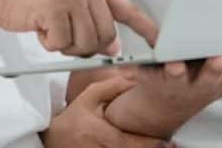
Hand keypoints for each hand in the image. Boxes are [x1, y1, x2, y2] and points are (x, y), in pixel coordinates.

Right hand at [0, 0, 157, 56]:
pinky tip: (38, 26)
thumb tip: (114, 46)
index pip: (128, 10)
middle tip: (63, 34)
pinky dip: (49, 43)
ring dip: (65, 46)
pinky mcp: (55, 8)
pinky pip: (62, 45)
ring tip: (49, 26)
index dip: (147, 30)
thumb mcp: (69, 3)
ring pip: (85, 44)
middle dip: (86, 46)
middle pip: (105, 37)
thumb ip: (93, 20)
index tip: (164, 45)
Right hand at [42, 78, 176, 147]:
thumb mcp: (88, 98)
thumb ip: (111, 87)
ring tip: (160, 147)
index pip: (128, 142)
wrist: (53, 140)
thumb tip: (133, 79)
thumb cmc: (71, 121)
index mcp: (98, 133)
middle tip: (169, 146)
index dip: (149, 144)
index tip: (165, 142)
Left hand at [104, 44, 221, 137]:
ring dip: (176, 70)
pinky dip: (138, 70)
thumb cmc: (205, 80)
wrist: (165, 107)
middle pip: (212, 76)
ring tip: (174, 64)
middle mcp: (205, 83)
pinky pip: (145, 74)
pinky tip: (130, 66)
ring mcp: (179, 83)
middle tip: (221, 58)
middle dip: (217, 68)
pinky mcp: (154, 80)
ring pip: (179, 77)